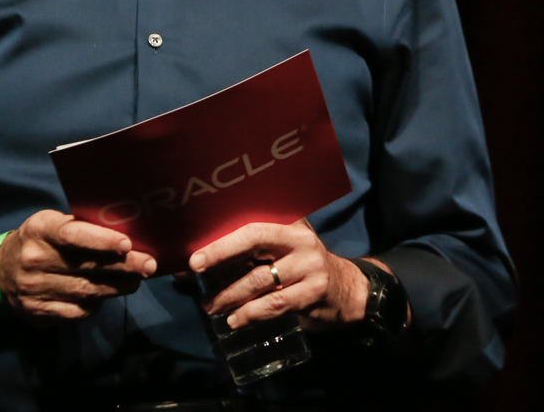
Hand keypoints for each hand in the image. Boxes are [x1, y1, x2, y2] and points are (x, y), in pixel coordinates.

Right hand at [0, 209, 156, 323]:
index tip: (128, 245)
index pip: (73, 235)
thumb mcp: (52, 224)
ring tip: (135, 281)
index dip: (102, 241)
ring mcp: (33, 289)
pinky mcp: (37, 313)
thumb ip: (82, 229)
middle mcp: (33, 259)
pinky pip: (76, 312)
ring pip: (85, 292)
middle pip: (86, 267)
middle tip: (148, 265)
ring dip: (116, 287)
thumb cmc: (40, 242)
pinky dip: (95, 305)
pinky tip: (106, 295)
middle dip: (123, 267)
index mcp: (39, 229)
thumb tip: (130, 237)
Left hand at [189, 218, 367, 331]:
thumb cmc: (302, 268)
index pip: (251, 226)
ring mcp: (309, 265)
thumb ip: (251, 253)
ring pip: (260, 279)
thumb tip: (198, 264)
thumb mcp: (284, 251)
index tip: (195, 258)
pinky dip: (251, 314)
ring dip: (230, 295)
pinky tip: (236, 321)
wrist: (348, 290)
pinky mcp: (314, 291)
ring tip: (211, 306)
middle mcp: (300, 239)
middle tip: (196, 273)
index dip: (222, 241)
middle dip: (221, 256)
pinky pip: (275, 304)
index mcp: (289, 222)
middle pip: (255, 241)